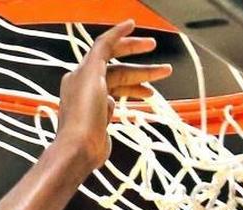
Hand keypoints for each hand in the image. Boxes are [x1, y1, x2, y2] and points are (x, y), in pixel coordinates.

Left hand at [54, 20, 172, 171]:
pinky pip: (119, 100)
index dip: (121, 36)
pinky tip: (141, 100)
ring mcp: (94, 102)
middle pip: (118, 68)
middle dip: (142, 67)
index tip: (136, 27)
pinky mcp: (101, 117)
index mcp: (83, 72)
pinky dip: (132, 97)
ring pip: (121, 86)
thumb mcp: (92, 75)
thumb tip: (110, 38)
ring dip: (141, 84)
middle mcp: (87, 84)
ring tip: (157, 89)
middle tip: (163, 67)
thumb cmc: (84, 115)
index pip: (105, 47)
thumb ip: (101, 51)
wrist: (79, 148)